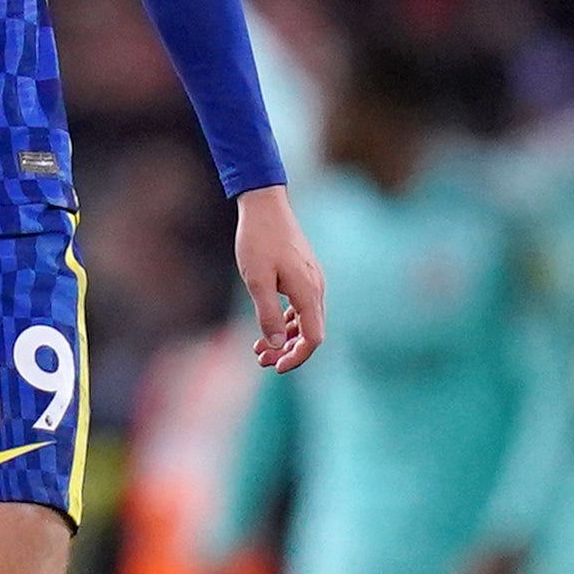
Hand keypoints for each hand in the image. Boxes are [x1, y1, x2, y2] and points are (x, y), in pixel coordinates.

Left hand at [235, 185, 324, 370]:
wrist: (265, 205)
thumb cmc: (258, 241)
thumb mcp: (256, 280)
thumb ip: (268, 314)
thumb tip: (277, 345)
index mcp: (308, 292)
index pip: (314, 338)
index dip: (297, 358)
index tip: (275, 367)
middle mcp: (316, 288)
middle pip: (312, 332)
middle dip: (288, 351)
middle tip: (260, 359)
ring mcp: (313, 280)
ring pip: (307, 321)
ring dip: (287, 337)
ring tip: (259, 347)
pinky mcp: (305, 274)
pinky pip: (302, 307)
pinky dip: (288, 321)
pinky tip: (269, 323)